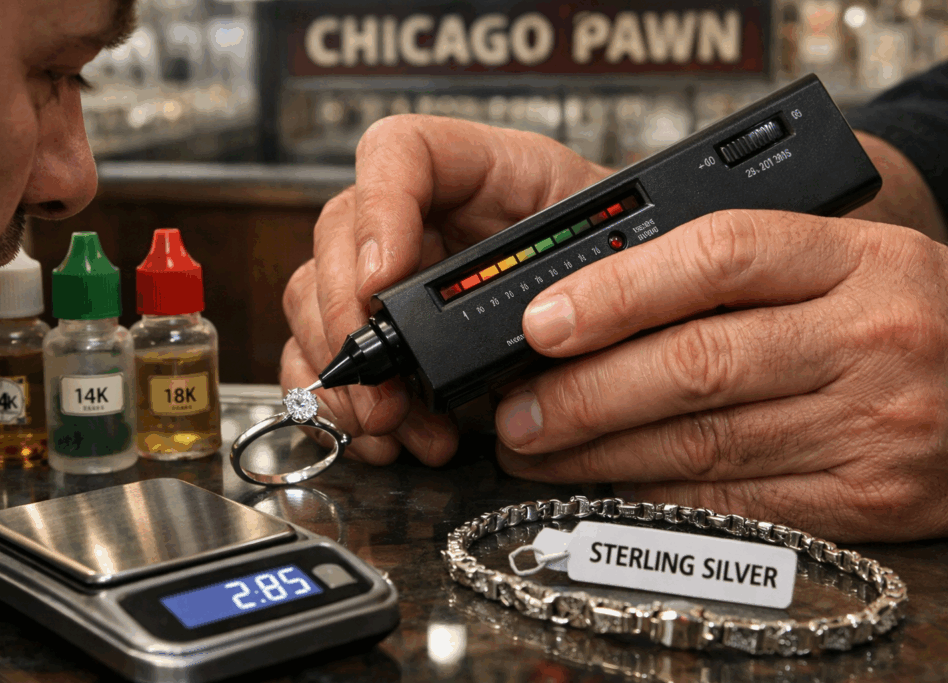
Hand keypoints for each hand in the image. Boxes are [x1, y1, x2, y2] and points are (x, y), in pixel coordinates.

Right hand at [280, 114, 610, 463]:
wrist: (632, 313)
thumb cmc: (630, 268)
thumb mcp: (621, 252)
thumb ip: (582, 276)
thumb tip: (540, 325)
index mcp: (488, 172)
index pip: (401, 151)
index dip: (379, 210)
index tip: (385, 281)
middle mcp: (429, 216)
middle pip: (338, 231)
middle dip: (345, 316)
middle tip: (381, 382)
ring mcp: (401, 271)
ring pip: (317, 297)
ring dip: (345, 371)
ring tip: (391, 421)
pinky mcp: (391, 330)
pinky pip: (326, 353)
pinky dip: (341, 400)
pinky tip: (385, 433)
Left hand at [496, 208, 947, 541]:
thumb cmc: (899, 312)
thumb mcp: (840, 258)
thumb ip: (734, 269)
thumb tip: (594, 297)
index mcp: (857, 256)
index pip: (717, 257)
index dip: (616, 290)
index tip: (540, 322)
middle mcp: (870, 337)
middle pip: (696, 363)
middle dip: (586, 393)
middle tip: (515, 411)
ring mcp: (873, 424)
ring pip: (703, 443)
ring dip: (601, 454)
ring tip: (536, 452)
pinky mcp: (869, 499)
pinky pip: (737, 501)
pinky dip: (657, 497)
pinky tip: (605, 485)